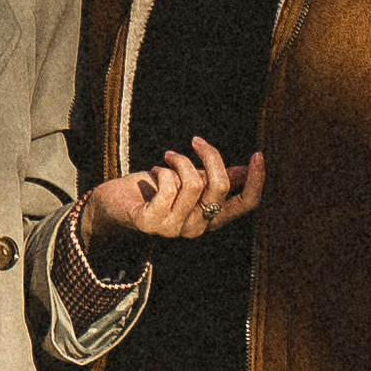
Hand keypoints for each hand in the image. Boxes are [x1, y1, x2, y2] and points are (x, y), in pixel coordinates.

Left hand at [82, 138, 265, 249]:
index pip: (245, 205)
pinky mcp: (151, 223)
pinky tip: (153, 173)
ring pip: (193, 182)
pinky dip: (162, 171)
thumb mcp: (188, 182)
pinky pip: (168, 186)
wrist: (112, 206)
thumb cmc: (152, 192)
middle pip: (219, 186)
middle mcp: (196, 228)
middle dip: (210, 155)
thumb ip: (214, 180)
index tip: (258, 154)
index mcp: (210, 218)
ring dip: (179, 161)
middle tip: (195, 141)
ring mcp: (174, 229)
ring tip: (167, 160)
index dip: (256, 181)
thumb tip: (244, 171)